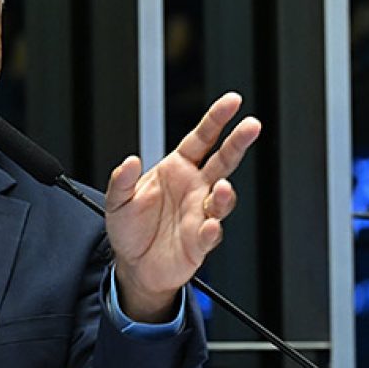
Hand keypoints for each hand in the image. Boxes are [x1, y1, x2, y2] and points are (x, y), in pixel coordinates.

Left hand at [105, 92, 260, 321]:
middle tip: (251, 126)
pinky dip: (212, 229)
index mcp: (177, 169)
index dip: (217, 119)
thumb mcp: (117, 200)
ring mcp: (200, 213)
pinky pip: (211, 233)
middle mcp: (194, 188)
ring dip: (223, 193)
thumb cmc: (130, 228)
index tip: (233, 102)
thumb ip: (122, 180)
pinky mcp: (200, 241)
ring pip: (222, 197)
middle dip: (238, 142)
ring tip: (219, 189)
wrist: (133, 265)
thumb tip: (130, 161)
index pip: (202, 138)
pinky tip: (208, 226)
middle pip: (223, 160)